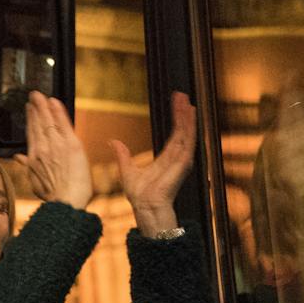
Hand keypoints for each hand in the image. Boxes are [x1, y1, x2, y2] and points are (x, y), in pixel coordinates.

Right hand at [16, 92, 93, 210]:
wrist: (66, 202)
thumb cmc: (53, 196)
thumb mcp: (35, 182)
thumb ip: (27, 166)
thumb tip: (18, 157)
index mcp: (34, 157)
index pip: (32, 133)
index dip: (30, 119)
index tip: (30, 109)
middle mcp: (42, 149)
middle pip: (38, 124)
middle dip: (35, 108)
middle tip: (34, 95)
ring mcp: (56, 146)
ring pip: (48, 121)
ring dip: (44, 106)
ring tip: (41, 95)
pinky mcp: (71, 145)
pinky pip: (62, 124)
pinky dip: (58, 112)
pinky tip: (54, 101)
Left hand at [112, 91, 196, 237]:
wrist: (145, 207)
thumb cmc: (139, 195)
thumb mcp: (127, 170)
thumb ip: (123, 155)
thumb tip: (114, 142)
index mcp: (166, 158)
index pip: (174, 134)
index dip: (176, 119)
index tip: (175, 103)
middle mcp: (177, 157)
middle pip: (182, 130)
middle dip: (182, 112)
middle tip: (181, 95)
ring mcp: (181, 159)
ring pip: (186, 133)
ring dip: (186, 117)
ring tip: (186, 101)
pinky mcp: (183, 162)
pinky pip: (187, 141)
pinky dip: (189, 128)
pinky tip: (189, 116)